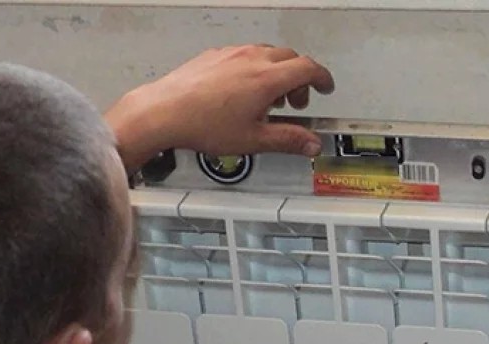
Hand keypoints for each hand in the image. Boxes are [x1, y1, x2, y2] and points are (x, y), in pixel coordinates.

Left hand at [104, 44, 335, 171]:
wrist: (163, 112)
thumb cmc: (203, 124)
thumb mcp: (254, 140)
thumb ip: (288, 140)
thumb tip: (311, 144)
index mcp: (267, 79)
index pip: (308, 69)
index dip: (322, 78)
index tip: (325, 88)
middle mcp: (252, 59)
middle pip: (290, 58)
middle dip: (299, 78)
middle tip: (295, 102)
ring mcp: (231, 54)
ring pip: (267, 54)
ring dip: (277, 72)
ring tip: (268, 99)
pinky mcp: (214, 55)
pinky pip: (244, 55)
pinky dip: (255, 68)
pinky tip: (243, 90)